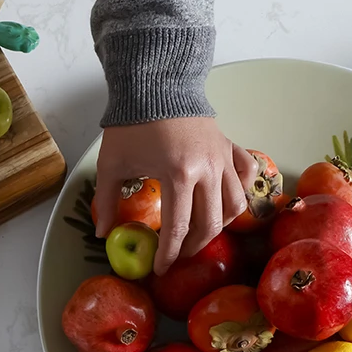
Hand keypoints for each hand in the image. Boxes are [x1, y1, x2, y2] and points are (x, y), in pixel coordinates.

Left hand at [91, 117, 258, 274]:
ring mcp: (223, 157)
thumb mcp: (112, 165)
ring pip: (235, 205)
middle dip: (193, 246)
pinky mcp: (230, 146)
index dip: (169, 254)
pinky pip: (247, 174)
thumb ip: (108, 202)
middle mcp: (207, 169)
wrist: (155, 83)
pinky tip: (225, 200)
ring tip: (200, 232)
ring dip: (219, 225)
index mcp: (178, 175)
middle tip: (177, 255)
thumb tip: (104, 234)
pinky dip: (242, 190)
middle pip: (210, 223)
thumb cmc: (131, 124)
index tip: (160, 269)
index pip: (179, 228)